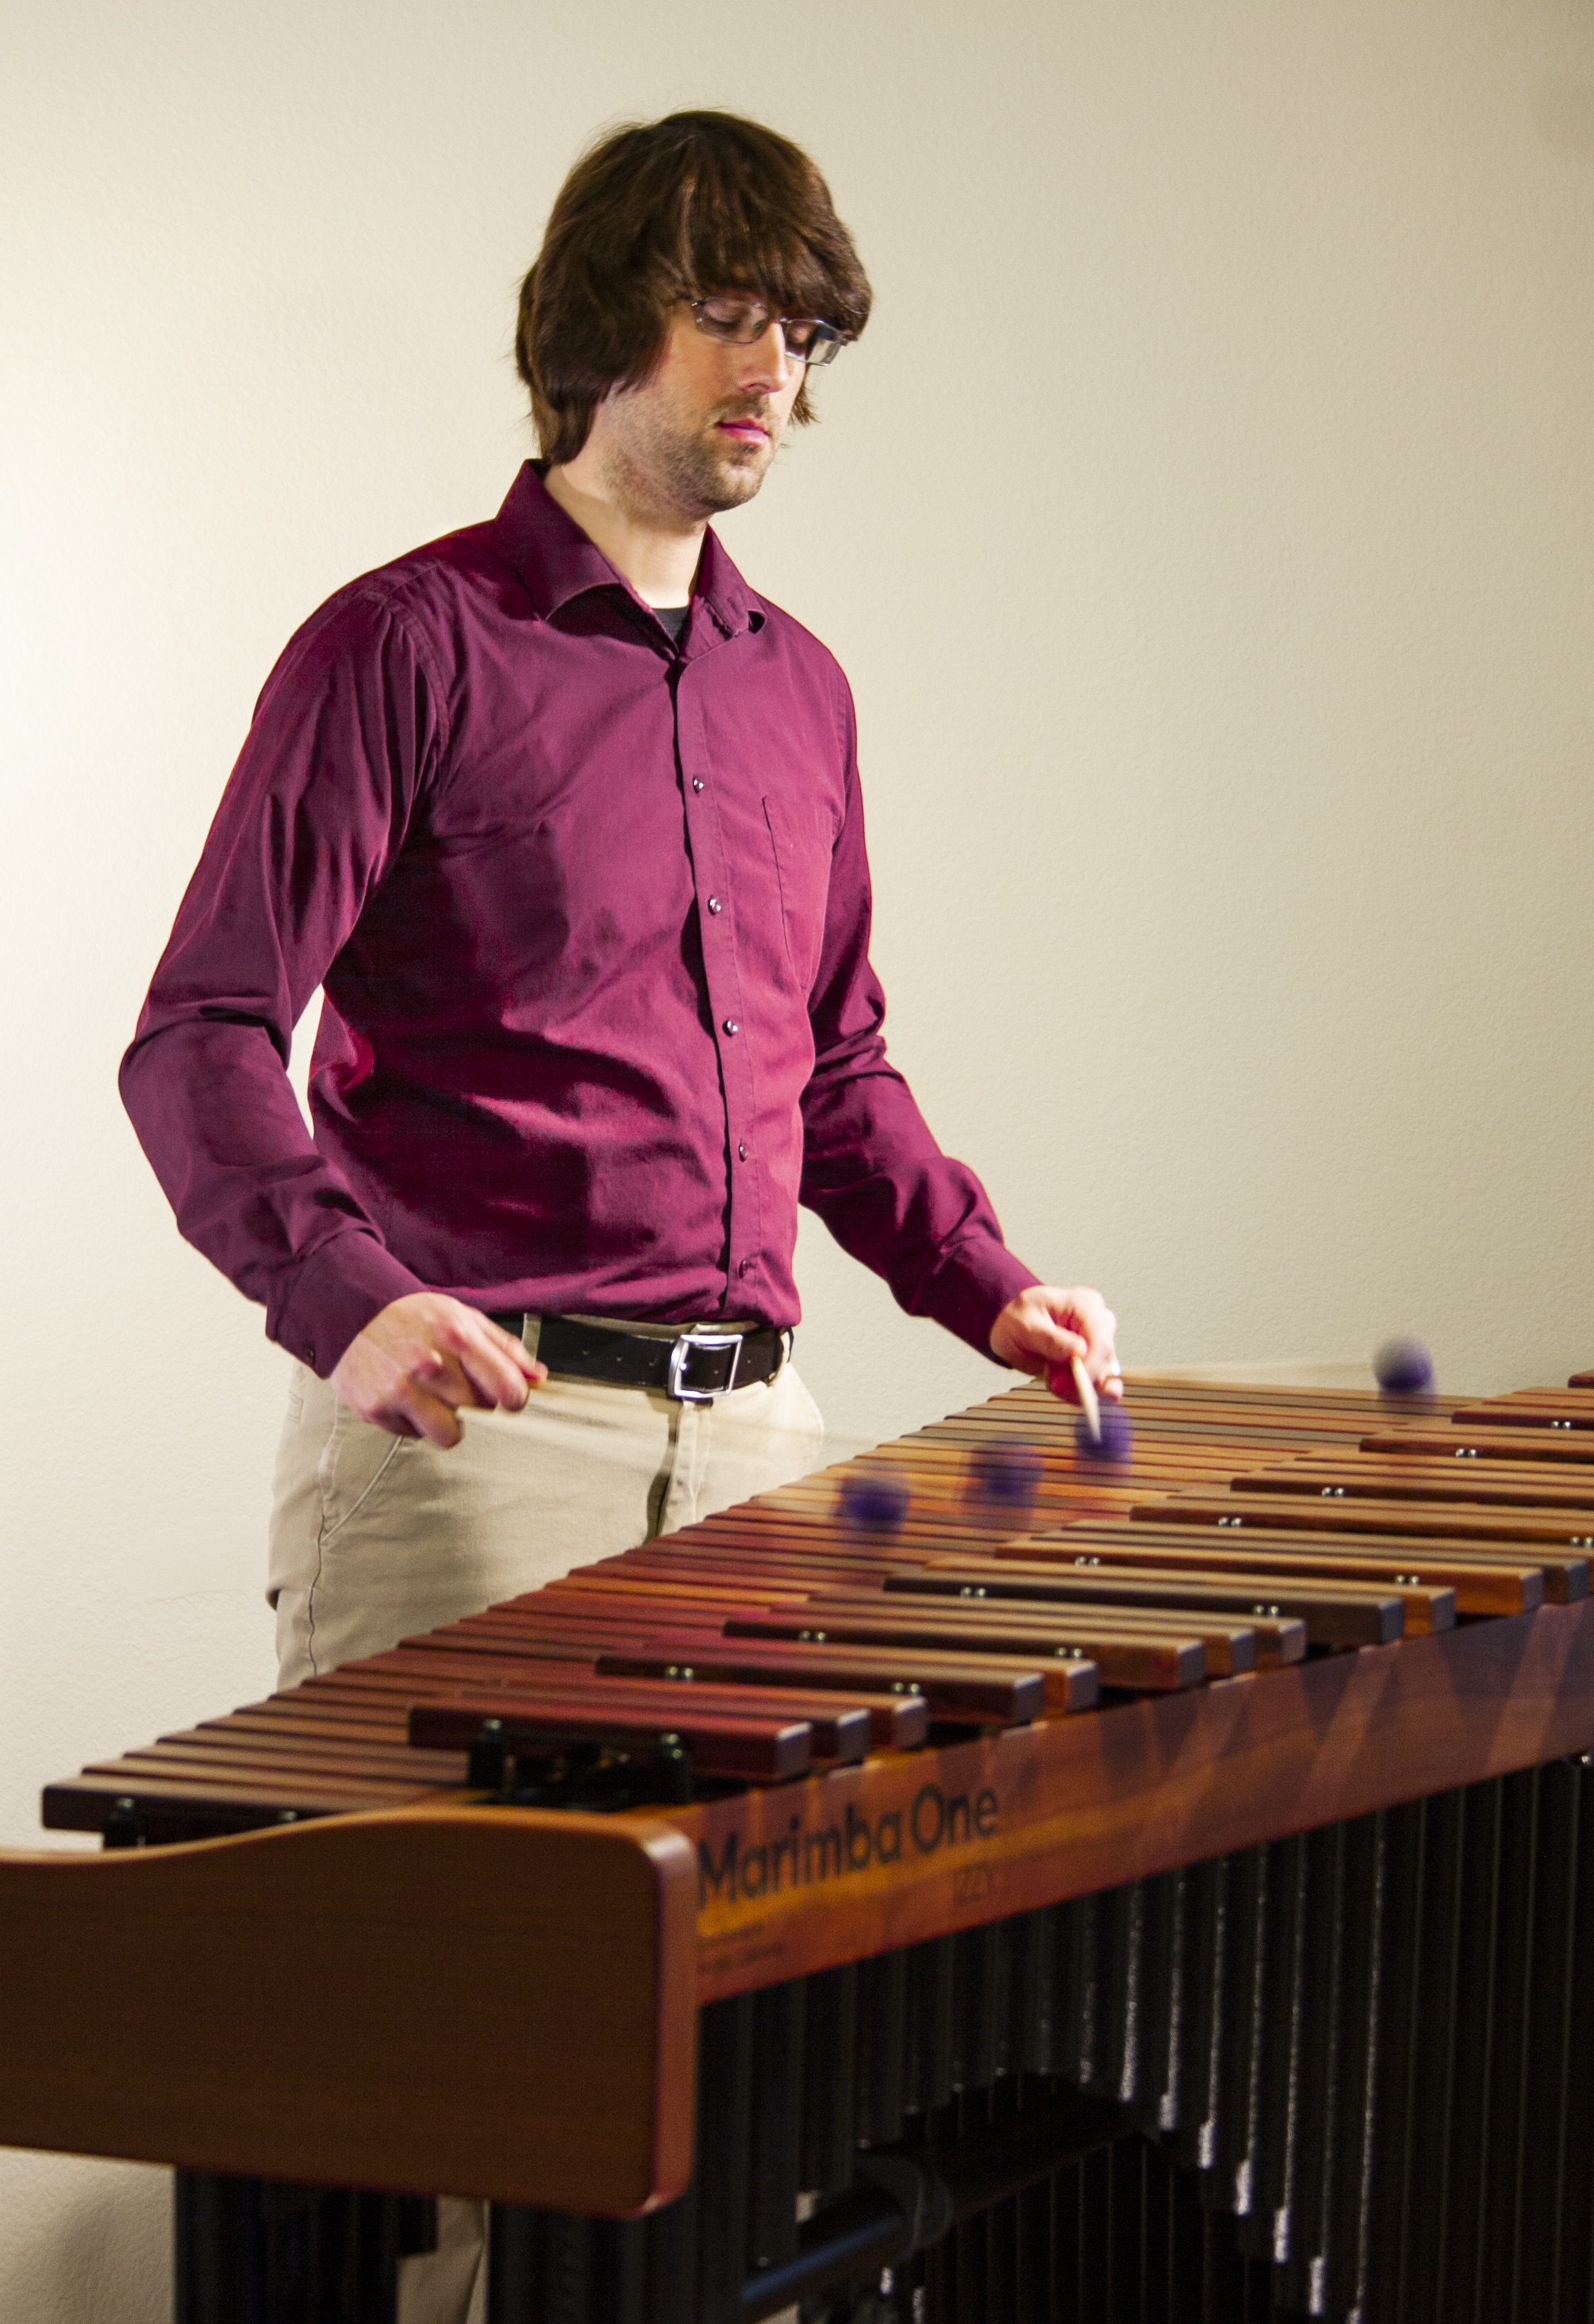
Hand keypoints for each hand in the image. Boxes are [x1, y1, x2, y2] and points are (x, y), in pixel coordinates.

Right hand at [329, 1293, 546, 1446]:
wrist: (351, 1312)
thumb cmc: (411, 1316)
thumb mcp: (463, 1318)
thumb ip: (504, 1349)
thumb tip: (538, 1378)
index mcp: (456, 1337)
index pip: (507, 1388)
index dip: (514, 1397)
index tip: (509, 1397)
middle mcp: (428, 1365)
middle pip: (479, 1411)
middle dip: (474, 1401)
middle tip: (457, 1384)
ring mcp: (400, 1390)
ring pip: (448, 1434)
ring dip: (447, 1422)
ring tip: (434, 1398)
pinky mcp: (375, 1409)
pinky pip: (413, 1435)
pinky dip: (413, 1421)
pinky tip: (405, 1395)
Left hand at [989, 1284, 1121, 1404]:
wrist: (1011, 1326)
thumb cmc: (1017, 1318)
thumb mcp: (1025, 1326)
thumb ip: (1051, 1340)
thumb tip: (1080, 1351)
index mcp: (1084, 1305)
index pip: (1100, 1340)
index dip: (1090, 1367)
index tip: (1071, 1382)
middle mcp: (1098, 1321)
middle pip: (1105, 1360)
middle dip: (1079, 1379)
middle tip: (1053, 1382)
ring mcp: (1098, 1341)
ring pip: (1102, 1375)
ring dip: (1077, 1386)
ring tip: (1052, 1378)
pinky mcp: (1094, 1360)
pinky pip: (1095, 1384)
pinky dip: (1077, 1391)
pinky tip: (1062, 1387)